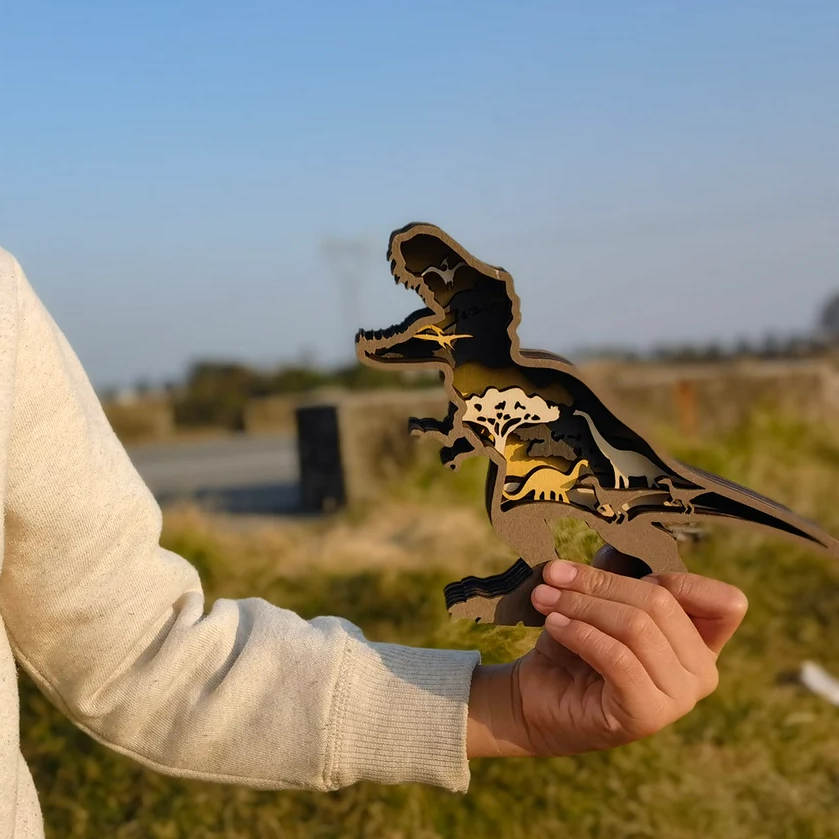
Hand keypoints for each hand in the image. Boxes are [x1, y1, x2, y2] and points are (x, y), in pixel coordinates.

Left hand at [466, 547, 747, 757]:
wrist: (538, 698)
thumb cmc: (573, 645)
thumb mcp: (598, 599)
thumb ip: (618, 571)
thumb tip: (620, 543)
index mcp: (701, 641)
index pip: (725, 602)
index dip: (678, 578)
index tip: (616, 567)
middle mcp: (700, 672)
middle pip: (663, 604)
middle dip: (601, 583)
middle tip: (554, 576)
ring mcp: (678, 699)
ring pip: (637, 628)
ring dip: (583, 605)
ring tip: (546, 598)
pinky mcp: (646, 716)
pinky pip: (618, 658)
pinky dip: (581, 633)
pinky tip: (555, 623)